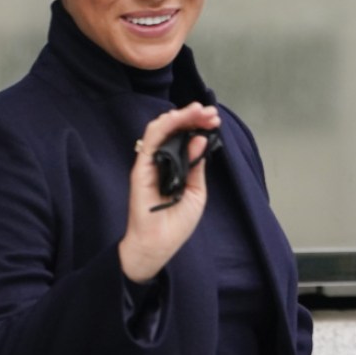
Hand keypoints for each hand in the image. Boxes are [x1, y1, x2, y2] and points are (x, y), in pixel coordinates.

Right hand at [118, 102, 220, 282]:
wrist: (158, 244)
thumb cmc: (176, 222)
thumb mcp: (196, 191)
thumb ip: (196, 166)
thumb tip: (201, 139)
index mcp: (177, 165)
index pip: (186, 137)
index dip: (200, 125)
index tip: (215, 120)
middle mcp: (162, 160)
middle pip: (175, 130)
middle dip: (193, 116)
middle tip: (210, 112)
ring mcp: (150, 163)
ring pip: (161, 129)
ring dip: (180, 116)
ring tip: (198, 110)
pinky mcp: (140, 168)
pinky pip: (150, 141)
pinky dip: (163, 127)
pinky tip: (176, 119)